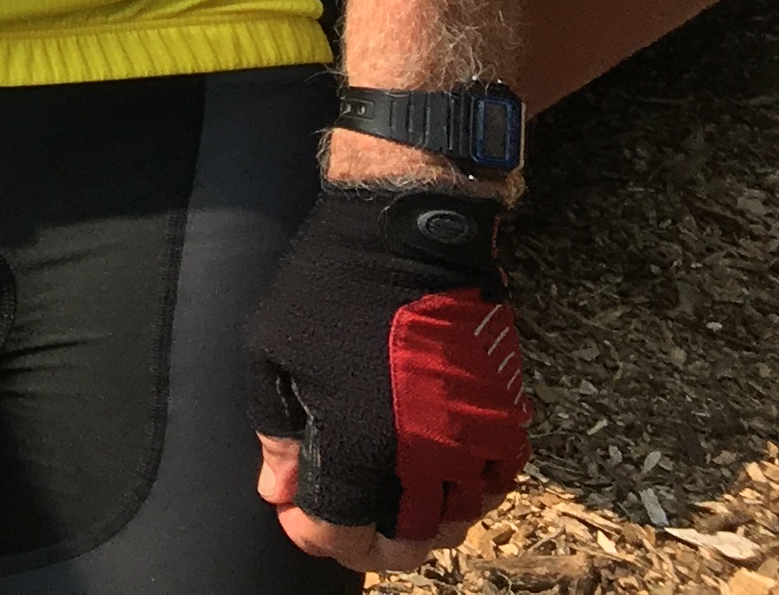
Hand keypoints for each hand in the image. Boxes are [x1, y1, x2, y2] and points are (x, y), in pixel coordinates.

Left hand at [246, 184, 528, 568]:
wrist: (407, 235)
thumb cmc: (327, 287)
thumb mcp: (272, 351)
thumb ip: (277, 431)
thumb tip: (277, 490)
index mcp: (357, 445)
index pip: (340, 534)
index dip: (313, 536)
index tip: (294, 515)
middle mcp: (421, 459)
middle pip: (405, 543)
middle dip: (367, 544)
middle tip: (343, 521)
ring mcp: (470, 442)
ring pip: (454, 522)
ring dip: (419, 524)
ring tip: (389, 502)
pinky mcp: (505, 419)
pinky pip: (494, 485)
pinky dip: (466, 495)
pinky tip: (436, 476)